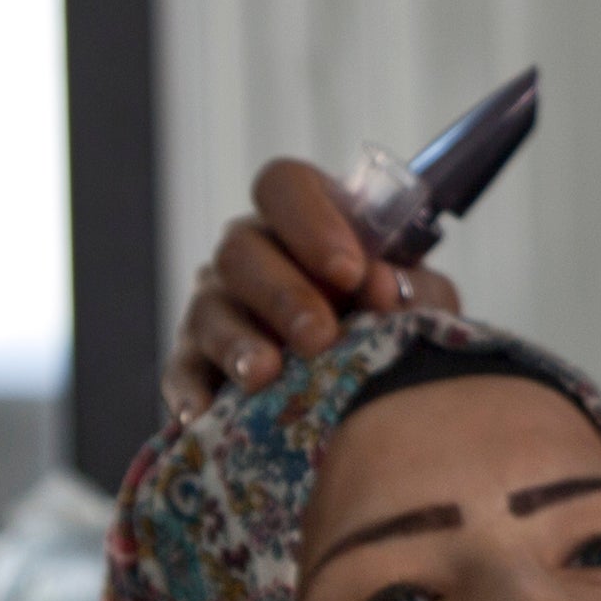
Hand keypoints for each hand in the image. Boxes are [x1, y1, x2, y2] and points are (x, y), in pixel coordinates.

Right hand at [165, 153, 470, 416]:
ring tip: (265, 376)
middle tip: (318, 337)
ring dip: (238, 342)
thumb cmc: (396, 320)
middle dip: (282, 294)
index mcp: (305, 218)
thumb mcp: (419, 298)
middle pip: (240, 249)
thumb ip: (411, 286)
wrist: (378, 386)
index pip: (285, 186)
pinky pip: (181, 371)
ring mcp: (217, 305)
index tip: (349, 271)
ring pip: (209, 309)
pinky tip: (205, 414)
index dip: (310, 221)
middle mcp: (251, 252)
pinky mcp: (197, 362)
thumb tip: (385, 289)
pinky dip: (190, 391)